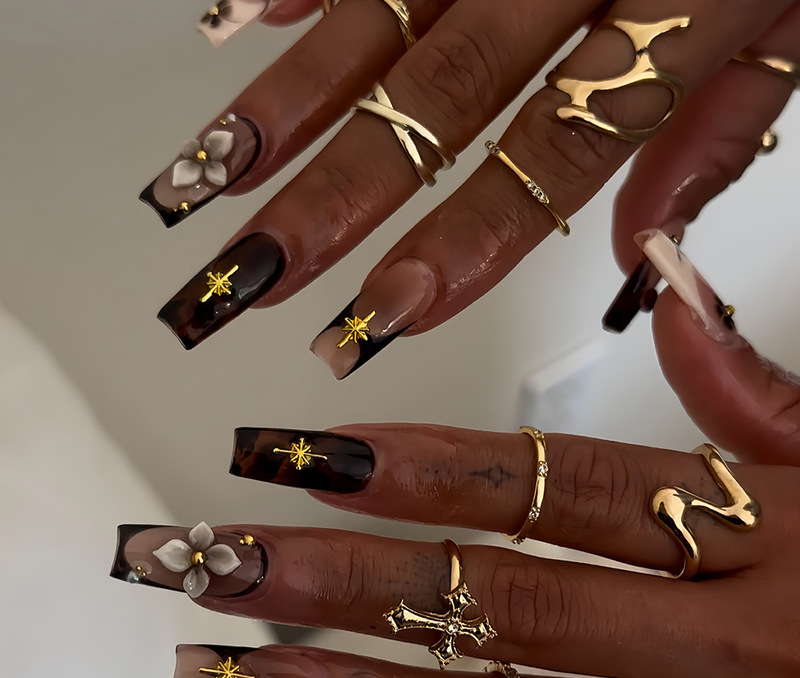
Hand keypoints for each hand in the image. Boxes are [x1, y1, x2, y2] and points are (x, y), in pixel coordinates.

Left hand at [113, 423, 799, 677]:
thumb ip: (751, 387)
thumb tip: (669, 280)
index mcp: (763, 522)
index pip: (554, 485)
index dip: (422, 471)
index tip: (310, 455)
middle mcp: (732, 632)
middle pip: (503, 594)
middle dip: (349, 578)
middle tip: (224, 559)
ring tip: (247, 675)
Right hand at [143, 0, 797, 378]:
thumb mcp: (794, 33)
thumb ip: (715, 140)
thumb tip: (642, 260)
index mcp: (674, 13)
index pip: (549, 154)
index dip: (461, 240)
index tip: (383, 318)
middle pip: (438, 97)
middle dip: (334, 196)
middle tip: (255, 278)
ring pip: (383, 14)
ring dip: (287, 100)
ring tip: (213, 179)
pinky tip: (234, 23)